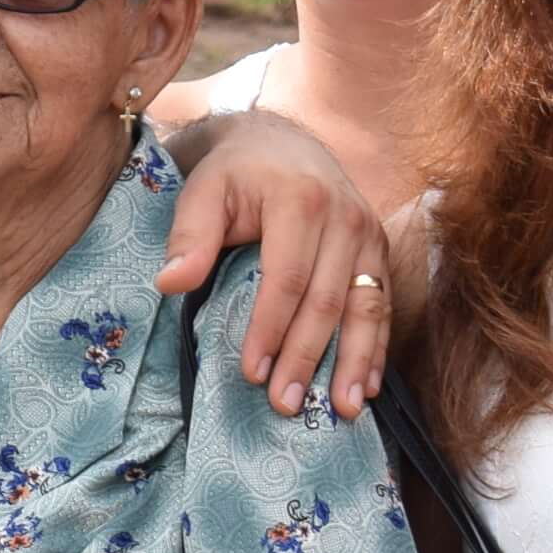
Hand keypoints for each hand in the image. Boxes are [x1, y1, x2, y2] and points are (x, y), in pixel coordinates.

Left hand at [157, 109, 392, 415]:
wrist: (280, 142)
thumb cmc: (234, 172)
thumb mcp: (202, 191)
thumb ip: (188, 236)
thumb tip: (170, 284)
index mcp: (300, 201)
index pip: (286, 279)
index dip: (270, 329)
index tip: (252, 373)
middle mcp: (345, 217)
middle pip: (327, 300)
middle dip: (306, 357)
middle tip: (285, 405)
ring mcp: (369, 234)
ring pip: (365, 307)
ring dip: (354, 362)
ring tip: (341, 410)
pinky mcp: (379, 250)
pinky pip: (382, 304)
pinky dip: (376, 347)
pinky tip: (366, 385)